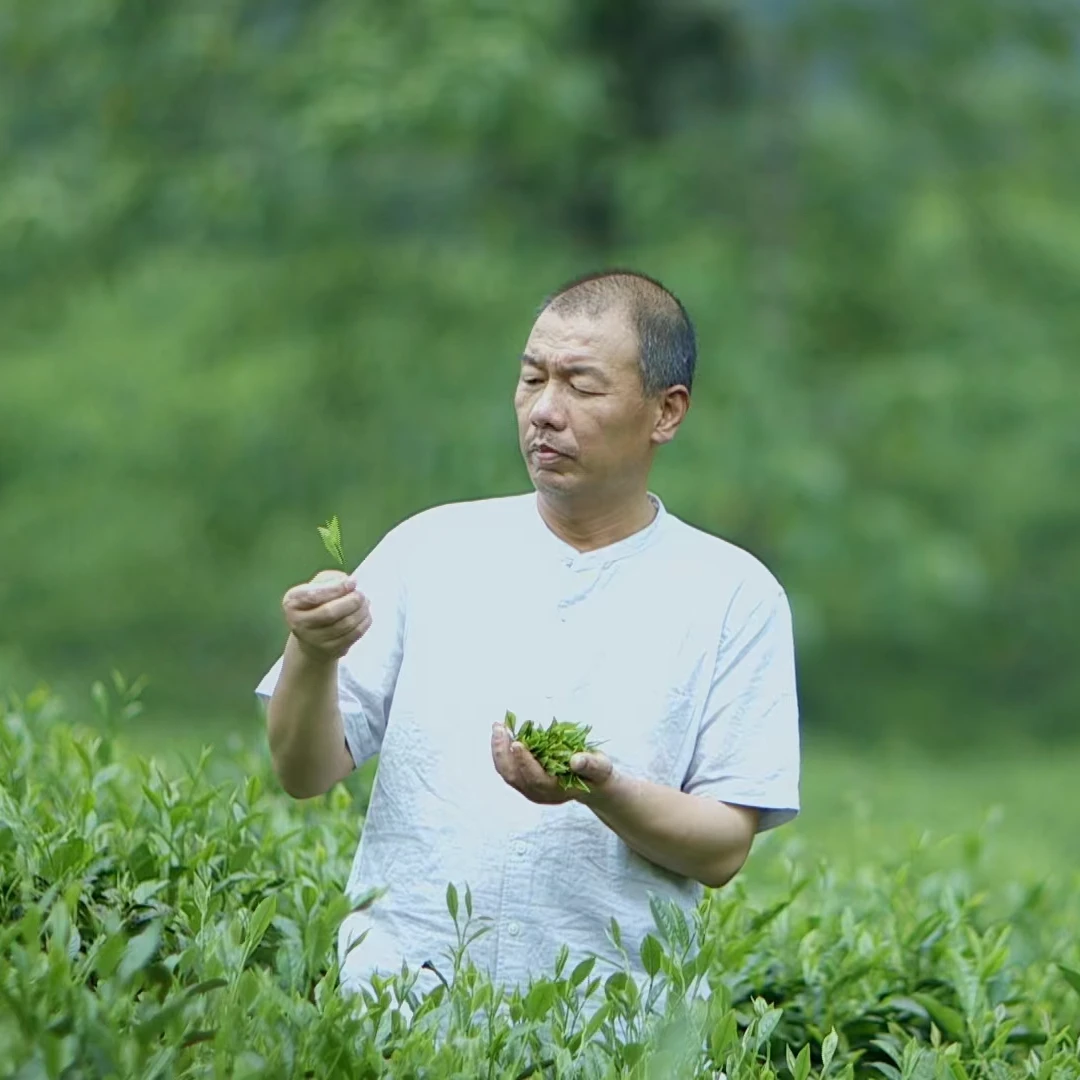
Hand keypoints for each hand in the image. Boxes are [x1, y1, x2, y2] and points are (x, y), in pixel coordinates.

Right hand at [282, 569, 371, 662]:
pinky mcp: (331, 650)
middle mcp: (299, 623)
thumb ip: (330, 579)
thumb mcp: (316, 586)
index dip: (336, 588)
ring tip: (365, 602)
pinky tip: (365, 614)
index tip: (352, 582)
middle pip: (330, 612)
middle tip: (361, 594)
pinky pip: (353, 635)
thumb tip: (347, 582)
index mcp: (292, 603)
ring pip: (345, 624)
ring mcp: (314, 640)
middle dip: (351, 601)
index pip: (314, 595)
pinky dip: (364, 622)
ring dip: (361, 611)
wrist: (311, 639)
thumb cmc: (315, 605)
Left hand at [490, 722, 613, 805]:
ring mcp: (530, 788)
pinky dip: (503, 750)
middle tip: (499, 728)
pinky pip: (508, 767)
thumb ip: (590, 764)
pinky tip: (503, 732)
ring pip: (507, 772)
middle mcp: (539, 793)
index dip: (525, 762)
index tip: (517, 743)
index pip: (536, 779)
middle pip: (514, 777)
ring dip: (499, 749)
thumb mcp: (600, 767)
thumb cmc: (597, 773)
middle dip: (503, 753)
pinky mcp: (525, 780)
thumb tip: (576, 760)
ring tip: (498, 727)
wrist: (592, 782)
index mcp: (557, 791)